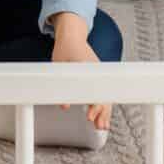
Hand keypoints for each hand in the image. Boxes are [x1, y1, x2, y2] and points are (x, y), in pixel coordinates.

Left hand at [51, 13, 111, 131]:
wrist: (72, 37)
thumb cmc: (65, 48)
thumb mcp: (59, 65)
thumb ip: (61, 84)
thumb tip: (64, 105)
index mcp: (87, 67)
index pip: (94, 90)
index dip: (93, 105)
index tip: (90, 115)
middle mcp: (96, 72)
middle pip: (102, 95)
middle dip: (101, 112)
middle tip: (98, 125)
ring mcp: (99, 75)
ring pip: (105, 96)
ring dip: (104, 112)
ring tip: (102, 127)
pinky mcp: (98, 78)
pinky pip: (103, 94)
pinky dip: (103, 106)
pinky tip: (102, 118)